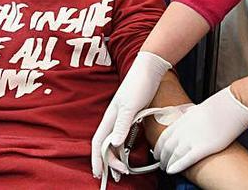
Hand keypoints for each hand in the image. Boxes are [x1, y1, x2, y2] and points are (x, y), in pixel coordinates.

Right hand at [91, 52, 171, 177]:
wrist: (150, 70)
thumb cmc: (138, 85)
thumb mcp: (130, 107)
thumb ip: (122, 126)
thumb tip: (114, 144)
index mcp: (109, 118)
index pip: (99, 143)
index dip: (97, 159)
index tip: (99, 173)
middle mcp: (113, 120)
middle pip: (106, 146)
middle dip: (108, 163)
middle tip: (116, 177)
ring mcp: (122, 119)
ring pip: (115, 143)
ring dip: (117, 158)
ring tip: (122, 171)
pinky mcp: (131, 117)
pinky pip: (124, 137)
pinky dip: (124, 148)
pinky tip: (128, 154)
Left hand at [153, 86, 247, 173]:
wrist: (232, 106)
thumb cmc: (220, 105)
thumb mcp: (198, 108)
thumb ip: (189, 113)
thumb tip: (186, 114)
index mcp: (183, 120)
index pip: (164, 137)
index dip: (158, 147)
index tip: (157, 153)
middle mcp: (184, 130)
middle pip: (167, 147)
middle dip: (162, 158)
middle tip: (161, 164)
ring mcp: (193, 139)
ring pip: (174, 155)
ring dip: (168, 164)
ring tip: (167, 169)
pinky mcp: (204, 147)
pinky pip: (186, 160)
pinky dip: (177, 166)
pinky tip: (172, 171)